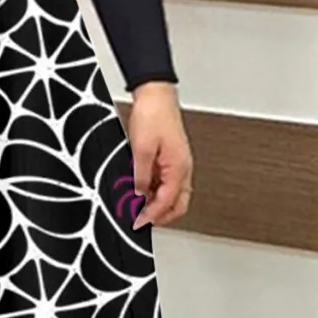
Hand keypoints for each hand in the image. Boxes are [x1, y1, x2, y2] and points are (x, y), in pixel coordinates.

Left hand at [125, 82, 191, 229]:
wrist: (156, 94)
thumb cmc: (154, 114)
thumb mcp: (141, 149)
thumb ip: (139, 176)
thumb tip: (136, 197)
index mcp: (179, 168)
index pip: (167, 203)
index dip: (151, 217)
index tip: (136, 224)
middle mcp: (182, 168)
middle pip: (176, 204)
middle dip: (159, 216)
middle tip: (139, 220)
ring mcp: (177, 164)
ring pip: (171, 194)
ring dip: (155, 203)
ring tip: (135, 205)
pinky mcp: (169, 158)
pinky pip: (164, 182)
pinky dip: (153, 190)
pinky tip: (138, 189)